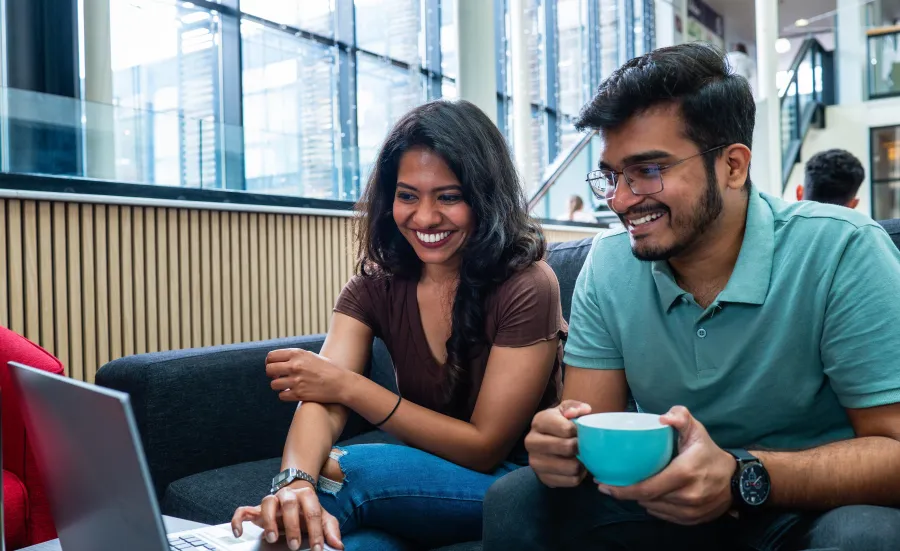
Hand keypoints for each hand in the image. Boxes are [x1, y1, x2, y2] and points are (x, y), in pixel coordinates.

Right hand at [231, 484, 343, 550]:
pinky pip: (244, 510)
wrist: (296, 494)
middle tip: (295, 546)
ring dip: (269, 521)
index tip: (317, 548)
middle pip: (290, 504)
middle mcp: (288, 495)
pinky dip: (239, 520)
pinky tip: (239, 532)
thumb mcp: (323, 518)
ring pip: (267, 503)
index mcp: (306, 495)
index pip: (313, 512)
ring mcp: (271, 500)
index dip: (316, 532)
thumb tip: (338, 546)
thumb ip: (330, 530)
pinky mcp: (256, 509)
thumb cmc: (309, 510)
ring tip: (272, 539)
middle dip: (292, 525)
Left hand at [266, 348, 350, 403]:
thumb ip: (294, 356)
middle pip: (269, 370)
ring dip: (278, 386)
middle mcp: (295, 366)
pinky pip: (281, 396)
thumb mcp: (311, 356)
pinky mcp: (299, 394)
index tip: (274, 366)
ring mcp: (296, 381)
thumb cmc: (327, 369)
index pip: (271, 356)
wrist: (340, 383)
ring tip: (287, 385)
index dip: (269, 362)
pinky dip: (285, 395)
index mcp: (297, 354)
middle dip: (271, 374)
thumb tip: (277, 359)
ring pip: (273, 384)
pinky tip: (292, 393)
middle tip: (278, 377)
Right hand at [525, 400, 592, 486]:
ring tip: (582, 457)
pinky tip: (576, 467)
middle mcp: (531, 441)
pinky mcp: (543, 478)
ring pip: (571, 467)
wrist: (546, 445)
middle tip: (584, 446)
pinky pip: (571, 481)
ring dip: (582, 463)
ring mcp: (535, 461)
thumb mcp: (565, 410)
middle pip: (567, 448)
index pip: (566, 429)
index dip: (580, 431)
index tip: (582, 432)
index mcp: (539, 421)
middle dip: (581, 447)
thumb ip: (574, 407)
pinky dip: (579, 475)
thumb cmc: (560, 424)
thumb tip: (583, 410)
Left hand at [596, 406, 734, 525]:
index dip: (623, 489)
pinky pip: (664, 516)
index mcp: (685, 473)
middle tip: (610, 484)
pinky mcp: (692, 520)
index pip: (647, 488)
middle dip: (626, 493)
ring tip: (629, 487)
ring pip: (653, 509)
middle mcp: (687, 496)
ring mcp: (690, 511)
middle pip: (647, 499)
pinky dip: (653, 506)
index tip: (604, 483)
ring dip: (639, 500)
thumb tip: (662, 418)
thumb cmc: (709, 452)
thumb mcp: (697, 430)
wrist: (737, 480)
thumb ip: (680, 416)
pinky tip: (647, 496)